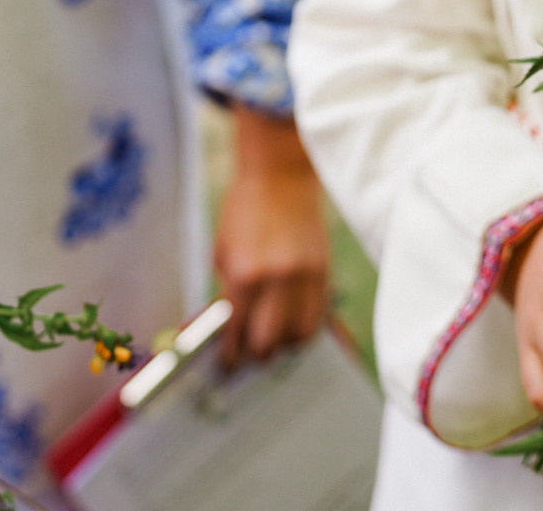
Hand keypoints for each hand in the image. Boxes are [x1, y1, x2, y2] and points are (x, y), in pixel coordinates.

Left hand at [212, 109, 331, 366]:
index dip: (230, 356)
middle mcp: (278, 280)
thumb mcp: (222, 252)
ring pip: (298, 338)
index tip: (226, 366)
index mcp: (245, 274)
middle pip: (268, 344)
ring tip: (271, 340)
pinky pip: (317, 319)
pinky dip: (303, 330)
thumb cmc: (244, 211)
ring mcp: (306, 279)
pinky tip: (291, 325)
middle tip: (247, 356)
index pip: (236, 333)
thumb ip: (224, 294)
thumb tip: (218, 334)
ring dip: (282, 346)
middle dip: (255, 355)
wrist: (281, 177)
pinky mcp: (324, 274)